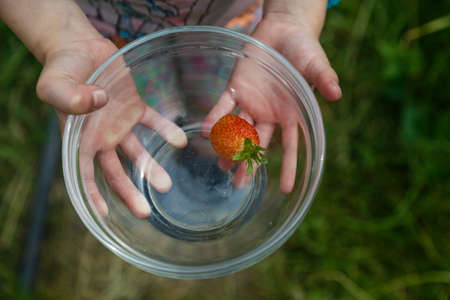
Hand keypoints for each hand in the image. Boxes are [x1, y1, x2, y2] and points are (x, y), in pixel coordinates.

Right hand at [37, 38, 186, 217]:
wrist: (79, 47)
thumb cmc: (62, 69)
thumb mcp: (55, 83)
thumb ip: (68, 96)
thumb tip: (97, 103)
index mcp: (79, 138)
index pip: (84, 172)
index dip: (93, 194)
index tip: (105, 214)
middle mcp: (101, 136)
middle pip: (116, 171)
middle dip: (129, 192)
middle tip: (144, 212)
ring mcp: (120, 124)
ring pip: (137, 152)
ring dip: (151, 168)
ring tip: (166, 185)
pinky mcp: (135, 108)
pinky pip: (152, 123)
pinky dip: (165, 131)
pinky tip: (180, 141)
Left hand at [202, 2, 340, 193]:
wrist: (282, 30)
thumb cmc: (304, 49)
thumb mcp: (317, 64)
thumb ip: (324, 79)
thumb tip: (337, 94)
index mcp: (290, 113)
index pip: (291, 145)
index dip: (290, 166)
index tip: (287, 189)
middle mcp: (269, 113)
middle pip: (258, 143)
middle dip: (249, 164)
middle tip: (239, 184)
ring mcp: (251, 102)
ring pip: (238, 130)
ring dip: (229, 147)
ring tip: (221, 166)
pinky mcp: (235, 88)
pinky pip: (224, 106)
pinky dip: (215, 117)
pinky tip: (207, 131)